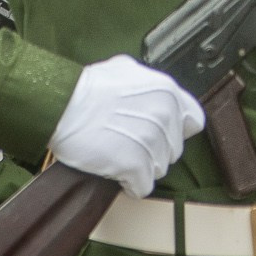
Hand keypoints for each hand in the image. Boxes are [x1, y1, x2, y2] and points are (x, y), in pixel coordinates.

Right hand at [49, 55, 204, 196]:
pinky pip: (143, 186)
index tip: (163, 134)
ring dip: (142, 168)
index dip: (177, 130)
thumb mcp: (126, 69)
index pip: (193, 121)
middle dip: (155, 150)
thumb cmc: (87, 87)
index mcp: (167, 92)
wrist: (61, 105)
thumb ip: (148, 82)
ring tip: (120, 157)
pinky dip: (131, 185)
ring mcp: (151, 141)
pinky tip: (118, 175)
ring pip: (159, 169)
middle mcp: (165, 116)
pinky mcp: (134, 164)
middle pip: (173, 149)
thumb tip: (153, 91)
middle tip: (131, 145)